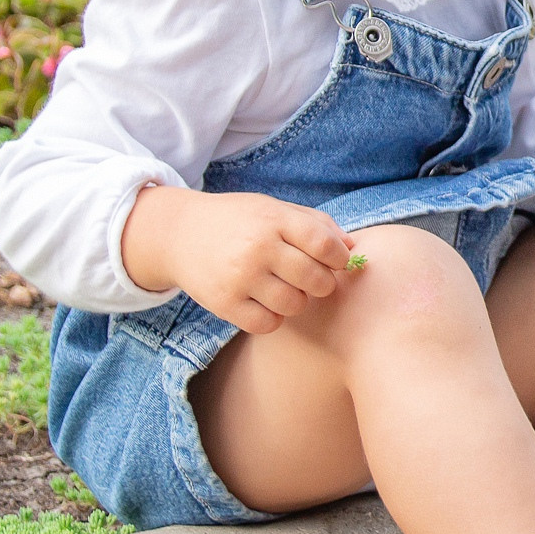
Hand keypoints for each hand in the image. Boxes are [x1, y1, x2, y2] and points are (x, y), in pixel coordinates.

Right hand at [119, 186, 357, 333]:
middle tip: (313, 279)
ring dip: (299, 301)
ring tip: (287, 289)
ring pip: (295, 305)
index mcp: (274, 220)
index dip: (339, 258)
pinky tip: (267, 303)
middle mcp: (257, 248)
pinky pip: (268, 323)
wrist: (180, 234)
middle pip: (314, 279)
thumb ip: (317, 225)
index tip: (336, 262)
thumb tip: (354, 250)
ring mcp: (240, 278)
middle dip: (323, 283)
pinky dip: (274, 317)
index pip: (324, 245)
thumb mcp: (276, 209)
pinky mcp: (224, 303)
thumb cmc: (240, 221)